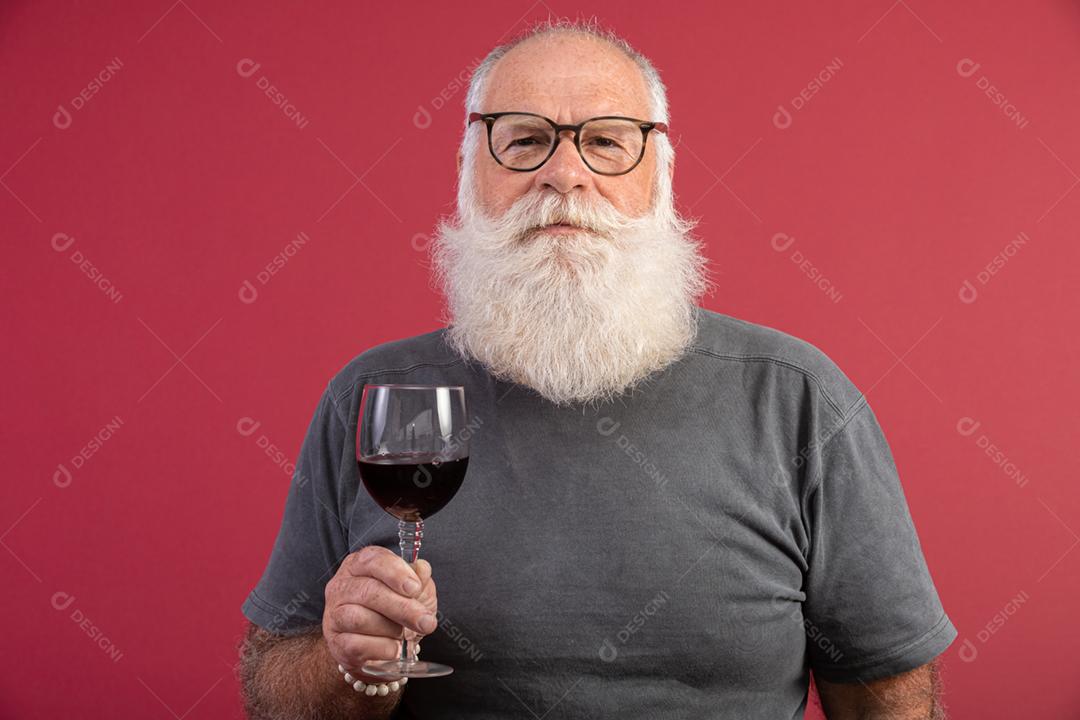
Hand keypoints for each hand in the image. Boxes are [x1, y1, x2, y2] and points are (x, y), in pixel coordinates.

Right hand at [323, 545, 438, 674]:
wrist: (379, 648)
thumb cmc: (396, 612)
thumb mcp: (414, 592)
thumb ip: (420, 579)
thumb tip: (422, 570)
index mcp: (360, 565)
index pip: (373, 560)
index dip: (395, 573)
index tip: (415, 588)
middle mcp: (342, 586)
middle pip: (369, 591)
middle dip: (402, 607)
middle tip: (425, 622)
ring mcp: (335, 615)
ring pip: (359, 618)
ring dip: (390, 629)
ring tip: (404, 635)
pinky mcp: (336, 643)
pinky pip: (356, 645)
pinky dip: (381, 648)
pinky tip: (394, 649)